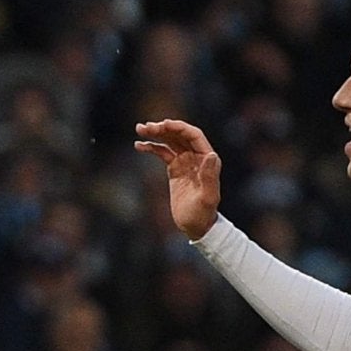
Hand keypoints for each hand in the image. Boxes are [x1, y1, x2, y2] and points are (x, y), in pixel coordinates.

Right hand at [134, 119, 222, 238]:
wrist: (196, 226)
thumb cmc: (203, 214)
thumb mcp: (207, 198)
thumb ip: (210, 177)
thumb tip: (211, 154)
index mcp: (206, 159)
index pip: (193, 135)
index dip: (178, 127)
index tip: (163, 124)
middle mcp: (197, 156)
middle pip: (179, 135)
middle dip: (163, 128)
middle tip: (146, 127)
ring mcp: (185, 161)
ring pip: (170, 141)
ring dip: (156, 133)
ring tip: (140, 129)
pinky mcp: (175, 169)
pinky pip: (162, 153)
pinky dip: (151, 147)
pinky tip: (138, 146)